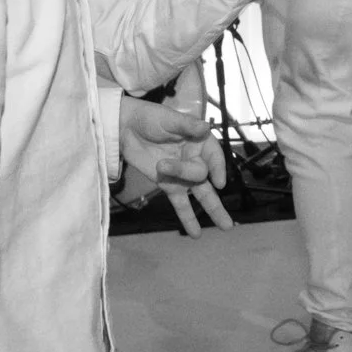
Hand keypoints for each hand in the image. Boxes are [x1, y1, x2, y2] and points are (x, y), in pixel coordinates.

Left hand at [116, 97, 232, 237]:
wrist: (125, 128)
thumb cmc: (151, 117)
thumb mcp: (169, 118)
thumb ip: (187, 126)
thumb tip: (206, 126)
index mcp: (200, 141)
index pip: (215, 156)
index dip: (218, 169)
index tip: (218, 181)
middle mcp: (195, 159)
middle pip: (204, 177)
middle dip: (209, 191)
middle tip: (212, 195)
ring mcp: (182, 175)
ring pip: (201, 194)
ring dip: (213, 210)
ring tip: (226, 227)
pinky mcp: (169, 185)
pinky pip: (180, 203)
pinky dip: (188, 218)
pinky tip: (195, 233)